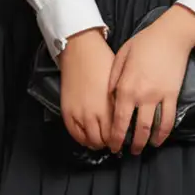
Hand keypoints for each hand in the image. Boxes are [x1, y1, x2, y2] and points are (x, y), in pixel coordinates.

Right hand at [59, 28, 115, 151]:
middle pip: (103, 141)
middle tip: (114, 142)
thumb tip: (127, 118)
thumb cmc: (102, 62)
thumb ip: (121, 104)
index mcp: (110, 107)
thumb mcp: (119, 84)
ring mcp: (79, 115)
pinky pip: (75, 135)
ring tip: (102, 141)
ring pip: (90, 141)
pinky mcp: (67, 112)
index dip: (121, 140)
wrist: (80, 51)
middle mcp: (94, 115)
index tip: (124, 140)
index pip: (117, 134)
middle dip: (110, 144)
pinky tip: (88, 138)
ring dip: (97, 143)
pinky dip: (83, 139)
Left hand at [107, 4, 194, 155]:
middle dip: (129, 144)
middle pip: (135, 128)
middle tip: (125, 152)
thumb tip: (109, 99)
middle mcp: (141, 96)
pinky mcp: (173, 95)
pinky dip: (164, 133)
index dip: (115, 137)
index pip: (118, 120)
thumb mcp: (120, 57)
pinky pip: (169, 119)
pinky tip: (159, 139)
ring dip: (146, 142)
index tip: (112, 145)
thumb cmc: (143, 43)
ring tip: (141, 149)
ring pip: (152, 128)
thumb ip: (113, 79)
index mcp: (125, 87)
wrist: (171, 36)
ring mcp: (159, 97)